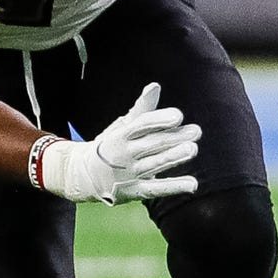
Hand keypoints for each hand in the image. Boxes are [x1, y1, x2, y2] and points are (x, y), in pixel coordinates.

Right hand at [33, 83, 199, 203]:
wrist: (81, 175)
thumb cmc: (111, 145)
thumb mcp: (123, 127)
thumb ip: (143, 109)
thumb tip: (155, 86)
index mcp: (121, 135)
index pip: (141, 125)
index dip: (159, 120)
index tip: (178, 116)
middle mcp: (123, 154)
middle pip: (151, 144)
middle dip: (174, 138)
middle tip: (196, 131)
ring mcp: (128, 174)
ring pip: (154, 164)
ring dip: (173, 157)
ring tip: (192, 149)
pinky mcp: (133, 191)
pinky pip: (155, 189)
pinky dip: (173, 187)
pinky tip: (192, 183)